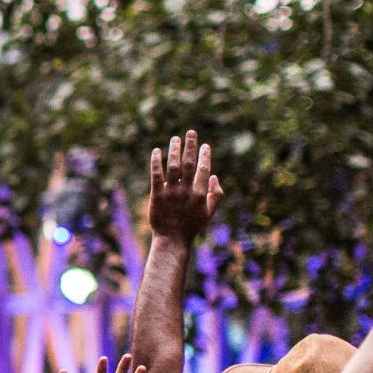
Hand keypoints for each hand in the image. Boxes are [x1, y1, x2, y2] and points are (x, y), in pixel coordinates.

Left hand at [146, 130, 223, 244]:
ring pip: (173, 167)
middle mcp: (186, 191)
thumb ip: (216, 195)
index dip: (205, 156)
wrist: (172, 239)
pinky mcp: (157, 195)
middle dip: (191, 146)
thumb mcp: (209, 212)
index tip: (205, 145)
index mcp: (200, 194)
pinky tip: (156, 150)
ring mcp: (171, 192)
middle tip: (191, 132)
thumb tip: (214, 176)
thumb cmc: (192, 225)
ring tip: (175, 138)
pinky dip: (156, 162)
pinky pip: (156, 175)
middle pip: (189, 164)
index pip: (203, 169)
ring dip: (174, 150)